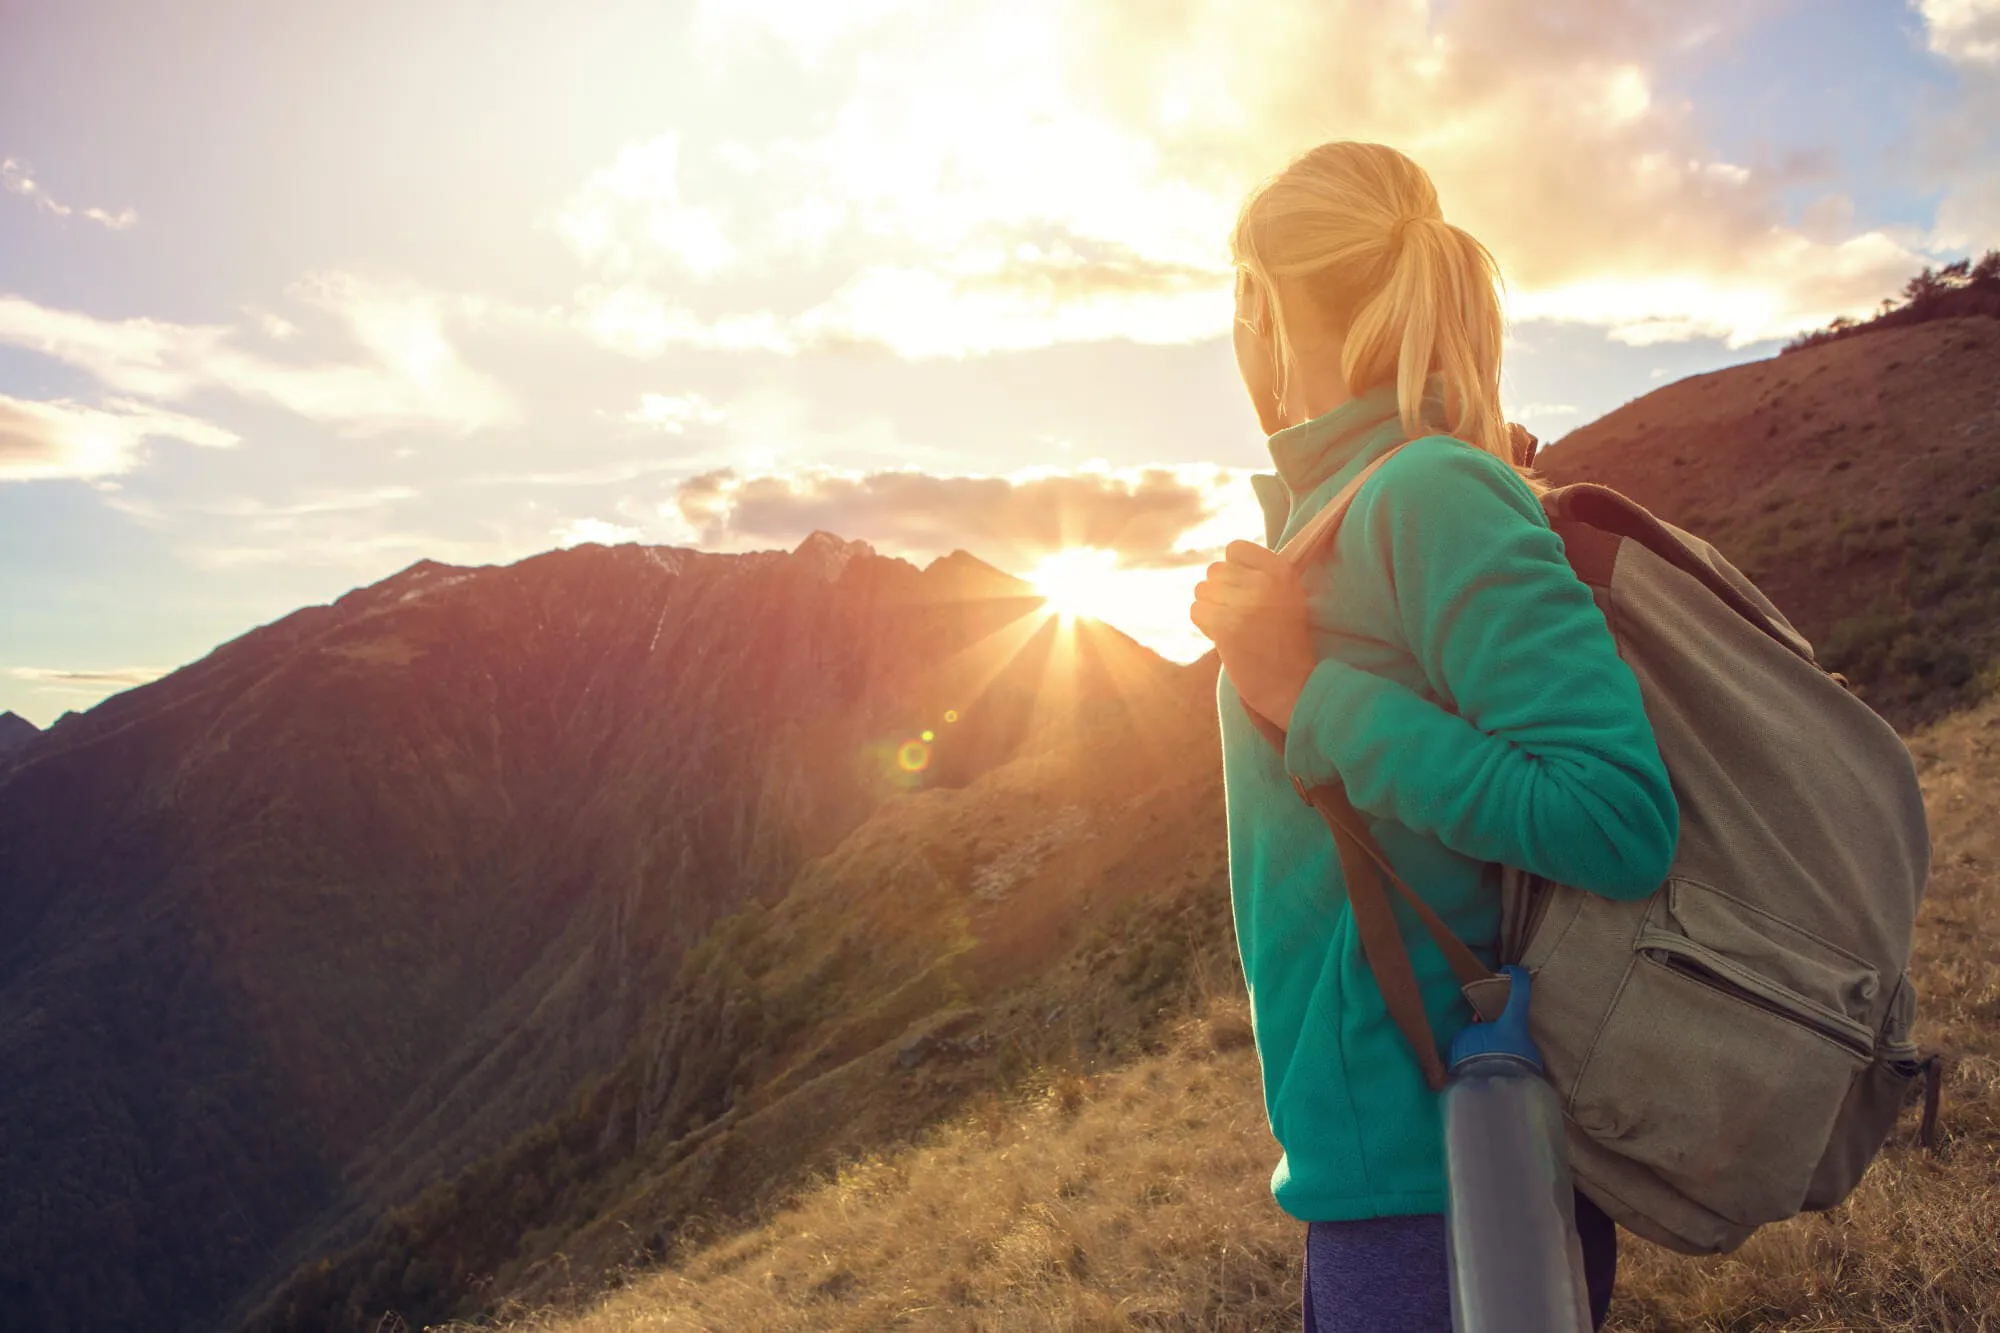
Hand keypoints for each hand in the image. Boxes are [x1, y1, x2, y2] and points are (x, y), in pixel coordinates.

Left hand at [1191, 540, 1318, 728]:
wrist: (1292, 685)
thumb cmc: (1284, 642)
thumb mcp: (1287, 597)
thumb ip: (1260, 575)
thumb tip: (1221, 564)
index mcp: (1282, 570)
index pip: (1235, 548)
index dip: (1233, 570)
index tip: (1244, 591)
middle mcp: (1265, 582)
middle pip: (1214, 570)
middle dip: (1219, 592)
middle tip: (1237, 615)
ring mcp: (1245, 603)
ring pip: (1201, 590)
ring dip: (1210, 609)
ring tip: (1232, 627)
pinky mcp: (1227, 626)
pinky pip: (1196, 611)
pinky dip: (1204, 625)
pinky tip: (1223, 638)